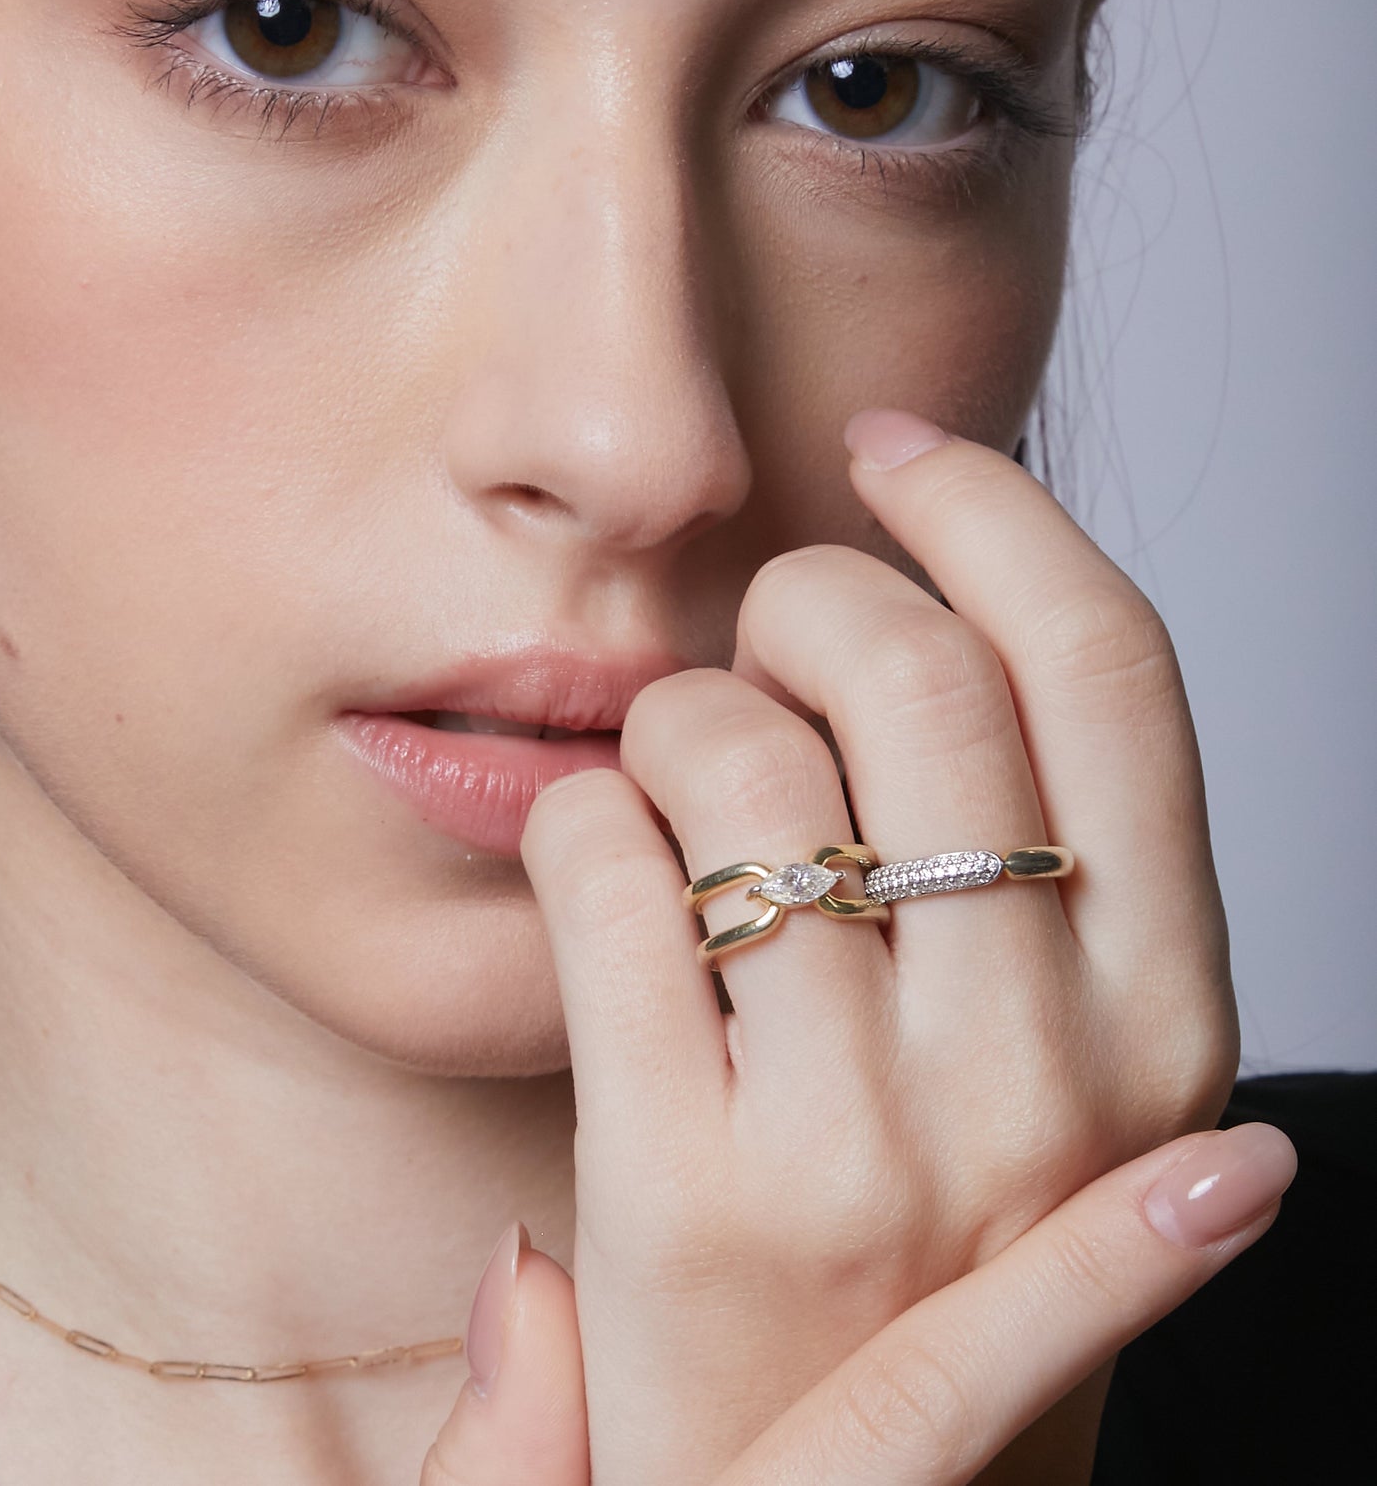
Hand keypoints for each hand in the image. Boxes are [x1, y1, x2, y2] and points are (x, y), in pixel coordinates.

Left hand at [440, 411, 1242, 1481]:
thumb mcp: (1075, 1106)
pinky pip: (605, 877)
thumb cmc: (945, 1292)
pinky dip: (578, 819)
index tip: (895, 452)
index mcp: (1167, 1022)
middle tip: (760, 626)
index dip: (995, 512)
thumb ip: (1039, 899)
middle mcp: (1041, 1076)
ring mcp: (861, 1141)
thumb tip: (925, 632)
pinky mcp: (686, 1194)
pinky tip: (595, 855)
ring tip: (674, 774)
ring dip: (681, 712)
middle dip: (809, 588)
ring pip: (739, 760)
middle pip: (916, 674)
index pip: (1111, 670)